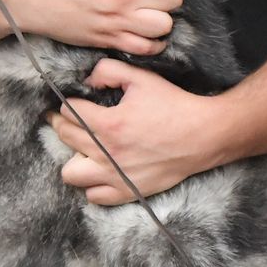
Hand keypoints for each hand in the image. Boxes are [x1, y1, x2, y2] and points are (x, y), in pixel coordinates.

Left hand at [50, 58, 218, 203]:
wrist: (202, 135)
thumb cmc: (173, 105)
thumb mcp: (142, 78)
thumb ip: (109, 71)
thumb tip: (87, 80)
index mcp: (108, 123)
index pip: (68, 112)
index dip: (67, 103)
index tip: (72, 102)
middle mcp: (107, 153)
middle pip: (65, 138)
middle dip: (63, 124)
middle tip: (70, 119)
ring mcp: (115, 176)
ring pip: (70, 173)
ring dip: (74, 158)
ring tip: (86, 148)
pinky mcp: (127, 191)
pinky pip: (93, 195)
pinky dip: (93, 183)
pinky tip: (102, 169)